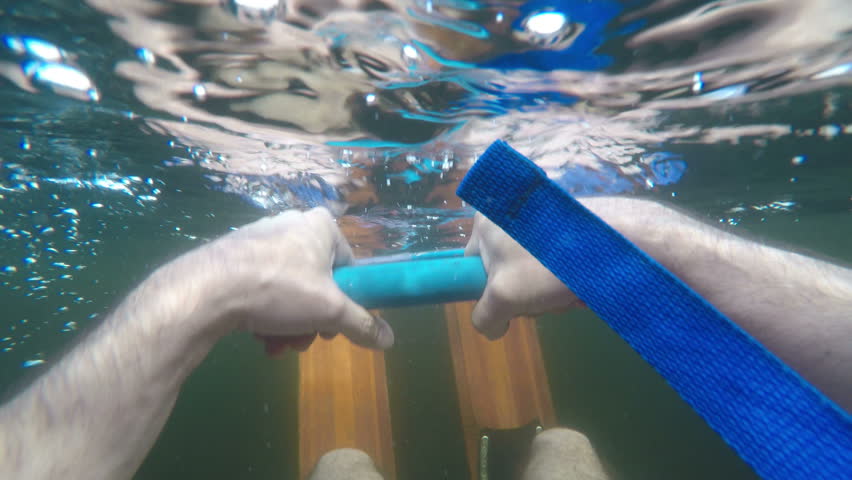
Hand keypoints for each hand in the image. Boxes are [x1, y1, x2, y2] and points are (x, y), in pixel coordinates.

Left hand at [191, 207, 393, 350]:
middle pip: (317, 281)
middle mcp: (291, 224)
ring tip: (277, 344)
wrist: (207, 291)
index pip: (348, 264)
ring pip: (288, 289)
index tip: (334, 324)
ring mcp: (259, 238)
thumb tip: (389, 340)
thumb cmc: (280, 289)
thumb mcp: (331, 312)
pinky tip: (258, 337)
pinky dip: (264, 313)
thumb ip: (362, 324)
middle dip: (312, 318)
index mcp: (320, 225)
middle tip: (304, 339)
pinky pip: (262, 286)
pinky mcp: (233, 255)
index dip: (347, 298)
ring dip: (289, 323)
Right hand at [465, 213, 580, 338]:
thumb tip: (491, 328)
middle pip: (504, 271)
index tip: (511, 302)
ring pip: (531, 271)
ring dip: (548, 294)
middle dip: (526, 295)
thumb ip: (485, 317)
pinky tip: (580, 286)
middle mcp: (507, 214)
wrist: (614, 243)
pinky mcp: (564, 224)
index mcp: (485, 224)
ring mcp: (537, 218)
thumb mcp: (504, 297)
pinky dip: (564, 279)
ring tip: (568, 294)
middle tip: (545, 301)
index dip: (489, 291)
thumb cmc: (547, 264)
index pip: (472, 267)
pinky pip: (553, 261)